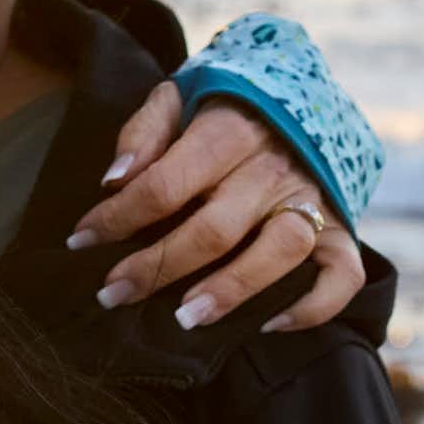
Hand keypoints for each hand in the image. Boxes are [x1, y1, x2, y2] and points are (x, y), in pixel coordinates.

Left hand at [70, 86, 364, 333]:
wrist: (305, 98)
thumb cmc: (224, 111)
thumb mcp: (180, 97)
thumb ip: (145, 131)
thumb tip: (114, 178)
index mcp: (230, 130)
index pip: (165, 184)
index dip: (116, 217)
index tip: (80, 242)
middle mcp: (276, 167)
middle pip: (214, 228)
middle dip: (156, 267)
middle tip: (112, 295)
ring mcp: (314, 199)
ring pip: (280, 251)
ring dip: (232, 289)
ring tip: (186, 319)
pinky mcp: (343, 229)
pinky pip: (343, 274)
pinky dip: (313, 306)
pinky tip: (268, 326)